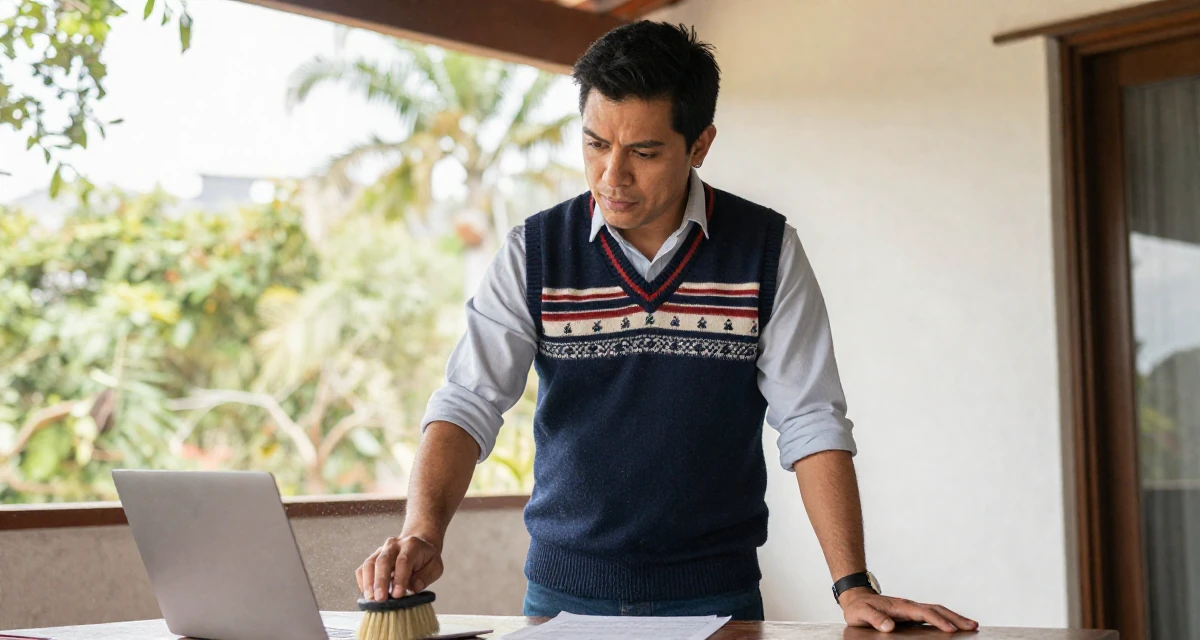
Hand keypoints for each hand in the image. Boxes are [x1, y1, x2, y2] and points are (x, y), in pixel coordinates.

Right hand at [356, 535, 442, 601]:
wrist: (418, 543)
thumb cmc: (426, 558)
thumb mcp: (435, 566)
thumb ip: (426, 576)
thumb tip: (413, 588)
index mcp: (411, 545)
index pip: (403, 561)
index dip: (400, 578)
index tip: (397, 594)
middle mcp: (394, 545)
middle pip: (383, 561)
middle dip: (380, 581)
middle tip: (380, 599)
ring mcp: (381, 550)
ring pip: (369, 564)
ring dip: (368, 582)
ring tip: (371, 599)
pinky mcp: (372, 558)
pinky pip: (363, 568)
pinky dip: (363, 582)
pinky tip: (367, 594)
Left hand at [839, 588, 977, 632]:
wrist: (856, 598)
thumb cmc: (859, 608)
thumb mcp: (861, 614)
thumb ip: (875, 619)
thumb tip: (889, 626)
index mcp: (900, 606)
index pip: (923, 613)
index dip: (938, 620)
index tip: (951, 629)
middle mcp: (909, 606)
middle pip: (936, 609)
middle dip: (955, 617)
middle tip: (973, 626)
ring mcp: (911, 609)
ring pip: (937, 610)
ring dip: (954, 617)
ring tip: (972, 625)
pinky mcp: (912, 613)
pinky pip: (932, 614)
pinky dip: (946, 618)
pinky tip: (954, 625)